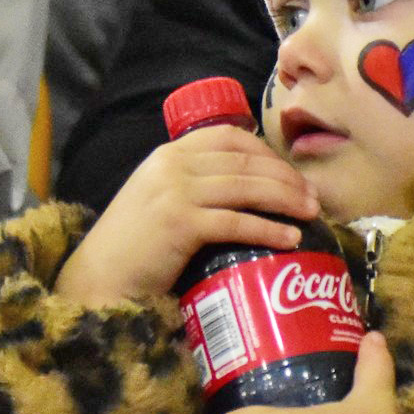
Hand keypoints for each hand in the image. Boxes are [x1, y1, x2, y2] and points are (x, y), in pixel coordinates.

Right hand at [57, 125, 318, 306]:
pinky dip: (268, 228)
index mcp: (167, 155)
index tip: (291, 172)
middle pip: (244, 161)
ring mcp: (175, 192)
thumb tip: (243, 192)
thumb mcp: (156, 200)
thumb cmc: (132, 247)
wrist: (99, 277)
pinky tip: (289, 238)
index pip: (228, 137)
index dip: (266, 152)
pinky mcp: (180, 223)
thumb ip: (189, 187)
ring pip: (245, 187)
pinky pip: (236, 221)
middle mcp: (171, 166)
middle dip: (285, 177)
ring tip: (310, 213)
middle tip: (313, 196)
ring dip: (285, 199)